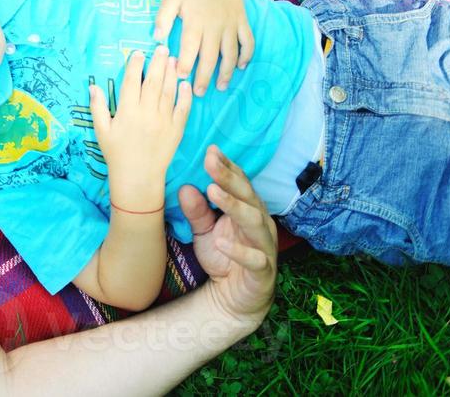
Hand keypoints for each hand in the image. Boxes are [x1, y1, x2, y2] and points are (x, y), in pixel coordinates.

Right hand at [90, 46, 192, 211]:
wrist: (138, 177)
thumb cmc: (116, 154)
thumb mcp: (101, 130)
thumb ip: (98, 107)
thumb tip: (93, 86)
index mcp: (127, 112)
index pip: (132, 82)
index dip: (135, 65)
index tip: (138, 53)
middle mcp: (147, 113)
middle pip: (154, 82)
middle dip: (158, 63)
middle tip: (162, 48)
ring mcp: (164, 121)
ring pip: (169, 91)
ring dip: (171, 73)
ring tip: (172, 59)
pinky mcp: (176, 130)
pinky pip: (183, 109)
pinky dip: (185, 95)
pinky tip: (185, 84)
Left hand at [154, 0, 254, 94]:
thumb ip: (162, 18)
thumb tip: (156, 39)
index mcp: (194, 21)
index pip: (189, 48)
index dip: (185, 64)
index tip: (180, 78)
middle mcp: (214, 26)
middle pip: (210, 56)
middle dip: (205, 76)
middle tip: (200, 93)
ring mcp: (231, 24)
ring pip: (231, 53)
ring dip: (226, 72)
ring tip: (221, 86)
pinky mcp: (242, 20)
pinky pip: (248, 41)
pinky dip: (246, 55)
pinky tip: (241, 66)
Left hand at [179, 145, 276, 330]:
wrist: (235, 298)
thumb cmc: (223, 256)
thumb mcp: (203, 232)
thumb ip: (196, 211)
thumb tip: (185, 187)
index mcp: (248, 210)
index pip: (240, 183)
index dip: (227, 167)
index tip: (210, 149)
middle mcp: (260, 224)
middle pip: (249, 196)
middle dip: (230, 178)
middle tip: (210, 162)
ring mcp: (264, 247)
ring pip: (255, 221)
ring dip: (235, 206)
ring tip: (213, 192)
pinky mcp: (264, 272)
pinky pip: (255, 260)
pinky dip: (239, 251)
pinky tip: (221, 241)